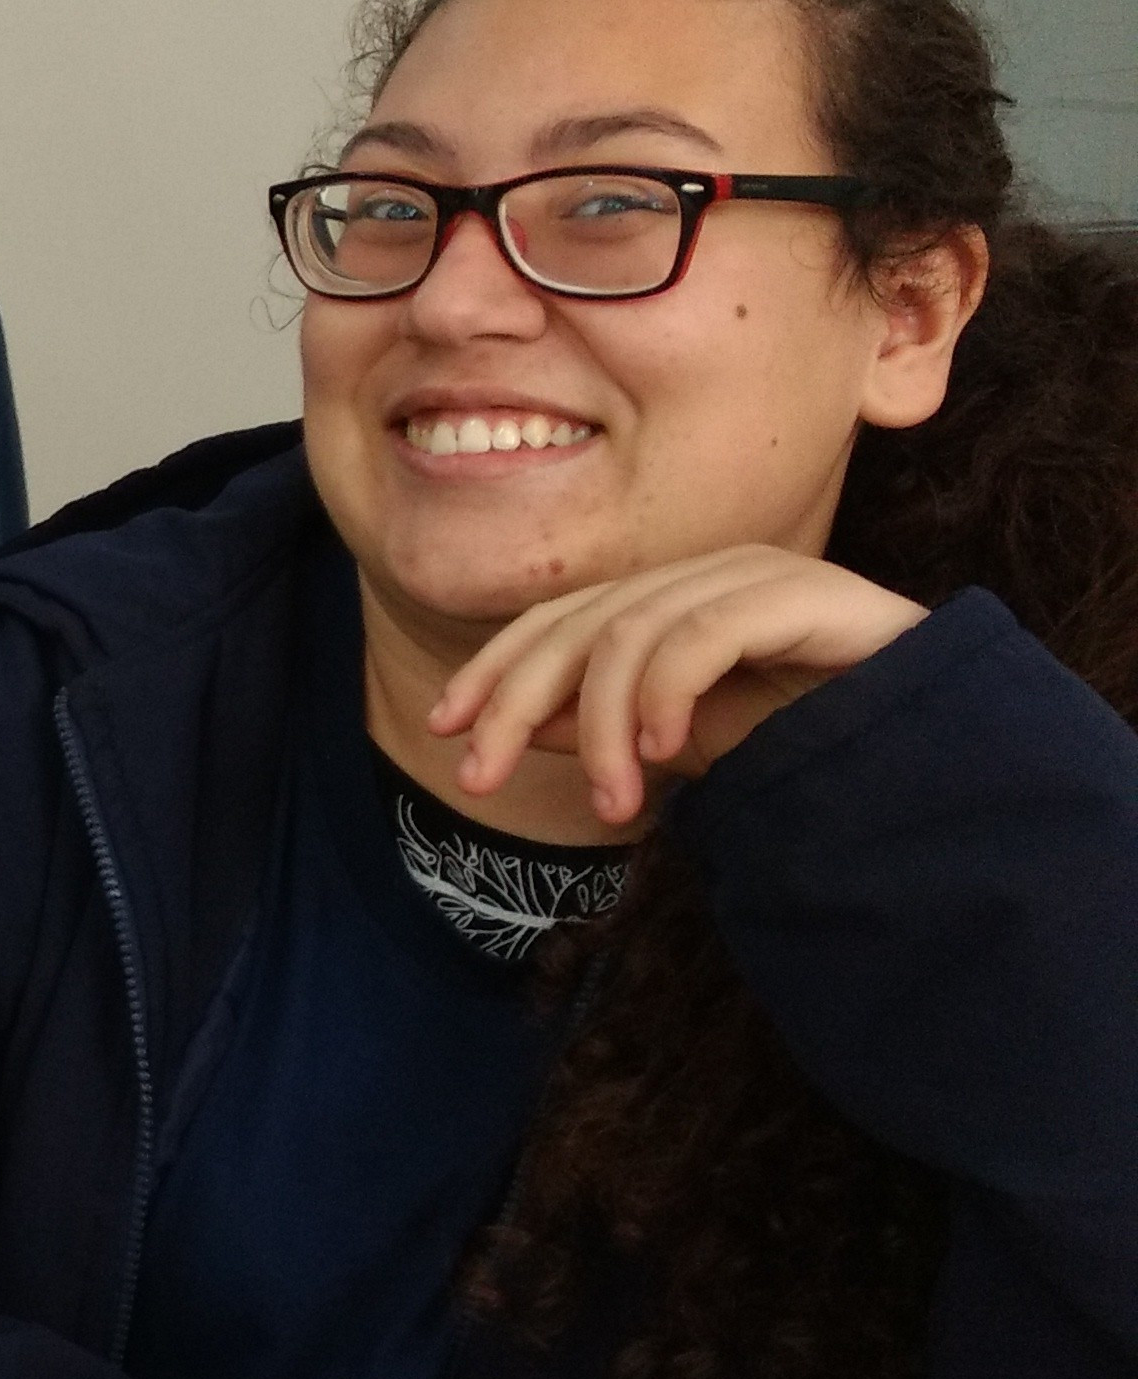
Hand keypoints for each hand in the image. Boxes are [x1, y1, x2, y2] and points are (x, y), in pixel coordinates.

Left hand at [427, 547, 924, 825]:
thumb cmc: (812, 739)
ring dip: (602, 726)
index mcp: (671, 597)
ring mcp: (755, 575)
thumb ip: (606, 726)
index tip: (444, 729)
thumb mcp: (687, 740)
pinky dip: (665, 694)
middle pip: (578, 623)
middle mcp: (704, 573)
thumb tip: (511, 729)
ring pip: (630, 633)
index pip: (557, 621)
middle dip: (516, 701)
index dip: (495, 670)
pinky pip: (703, 633)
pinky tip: (662, 757)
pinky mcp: (805, 592)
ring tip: (613, 805)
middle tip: (479, 778)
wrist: (934, 743)